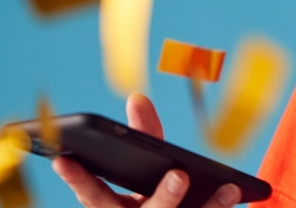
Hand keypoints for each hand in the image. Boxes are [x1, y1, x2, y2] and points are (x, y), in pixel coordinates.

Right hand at [53, 92, 241, 207]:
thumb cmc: (153, 191)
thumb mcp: (147, 162)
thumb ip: (144, 134)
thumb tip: (136, 97)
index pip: (93, 196)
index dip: (78, 179)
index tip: (62, 159)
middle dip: (163, 199)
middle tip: (179, 176)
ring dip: (196, 203)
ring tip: (218, 184)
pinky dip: (216, 205)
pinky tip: (233, 189)